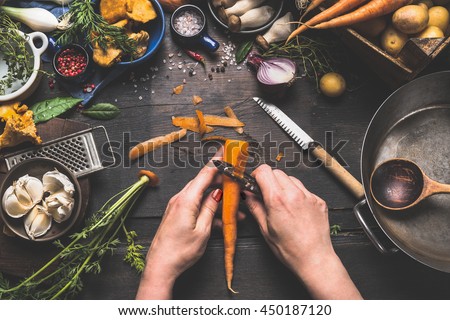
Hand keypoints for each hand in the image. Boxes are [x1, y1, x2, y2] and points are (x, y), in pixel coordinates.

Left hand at [136, 157, 221, 299]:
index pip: (204, 174)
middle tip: (235, 182)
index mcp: (186, 200)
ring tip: (234, 211)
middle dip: (220, 182)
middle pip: (202, 183)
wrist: (160, 266)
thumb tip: (217, 193)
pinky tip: (220, 220)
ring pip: (200, 196)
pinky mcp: (176, 214)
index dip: (216, 162)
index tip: (225, 152)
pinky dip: (207, 209)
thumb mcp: (202, 230)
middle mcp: (179, 199)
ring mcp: (176, 206)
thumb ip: (211, 209)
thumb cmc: (180, 252)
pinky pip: (194, 205)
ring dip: (216, 200)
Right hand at [245, 165, 361, 298]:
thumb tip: (247, 195)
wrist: (314, 259)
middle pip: (277, 172)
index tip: (254, 183)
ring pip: (291, 179)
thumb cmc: (290, 249)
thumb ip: (255, 207)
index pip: (264, 171)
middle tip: (266, 194)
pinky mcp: (318, 201)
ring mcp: (309, 196)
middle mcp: (294, 194)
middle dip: (269, 180)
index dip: (256, 175)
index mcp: (278, 200)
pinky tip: (294, 209)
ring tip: (281, 203)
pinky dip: (297, 194)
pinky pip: (304, 189)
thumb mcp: (265, 229)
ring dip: (283, 185)